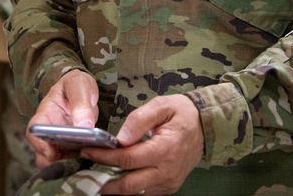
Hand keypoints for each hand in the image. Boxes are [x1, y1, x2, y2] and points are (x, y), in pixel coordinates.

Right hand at [26, 70, 98, 166]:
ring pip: (57, 162)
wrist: (84, 89)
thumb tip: (85, 125)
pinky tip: (92, 160)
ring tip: (86, 160)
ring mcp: (59, 142)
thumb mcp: (79, 85)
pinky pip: (72, 162)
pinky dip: (80, 164)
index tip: (52, 152)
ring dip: (70, 165)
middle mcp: (49, 131)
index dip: (39, 145)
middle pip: (43, 154)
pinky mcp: (72, 149)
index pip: (34, 132)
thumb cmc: (76, 84)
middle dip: (56, 162)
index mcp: (45, 114)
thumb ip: (81, 103)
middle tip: (75, 160)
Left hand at [83, 94, 204, 194]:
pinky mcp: (169, 186)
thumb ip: (139, 119)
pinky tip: (116, 175)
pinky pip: (144, 191)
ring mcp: (169, 182)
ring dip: (114, 185)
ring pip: (135, 192)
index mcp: (165, 150)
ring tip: (97, 172)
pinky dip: (128, 186)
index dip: (104, 157)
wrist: (206, 127)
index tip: (87, 150)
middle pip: (129, 184)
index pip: (127, 159)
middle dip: (104, 180)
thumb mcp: (162, 105)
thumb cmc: (183, 113)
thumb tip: (120, 139)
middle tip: (86, 168)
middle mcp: (167, 171)